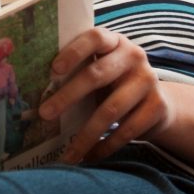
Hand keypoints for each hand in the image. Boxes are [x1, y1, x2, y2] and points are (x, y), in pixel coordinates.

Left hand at [40, 27, 174, 163]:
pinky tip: (89, 156)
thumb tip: (35, 94)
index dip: (74, 52)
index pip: (94, 38)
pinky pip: (126, 131)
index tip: (53, 70)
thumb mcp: (102, 71)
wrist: (159, 104)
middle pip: (97, 75)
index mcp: (115, 42)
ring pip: (110, 110)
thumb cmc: (115, 85)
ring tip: (67, 154)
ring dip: (85, 135)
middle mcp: (134, 56)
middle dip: (67, 96)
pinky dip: (105, 146)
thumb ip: (79, 71)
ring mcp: (148, 81)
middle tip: (44, 114)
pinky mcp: (157, 106)